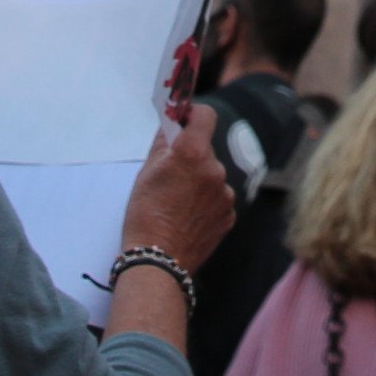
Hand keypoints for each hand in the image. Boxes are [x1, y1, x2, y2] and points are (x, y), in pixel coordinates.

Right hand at [120, 105, 236, 271]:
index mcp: (193, 153)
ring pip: (212, 175)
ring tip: (177, 203)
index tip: (184, 121)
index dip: (193, 115)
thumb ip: (164, 142)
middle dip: (191, 156)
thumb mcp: (146, 172)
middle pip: (206, 149)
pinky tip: (188, 216)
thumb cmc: (145, 215)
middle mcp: (215, 169)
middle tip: (171, 175)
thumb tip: (172, 124)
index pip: (205, 116)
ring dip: (199, 181)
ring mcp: (225, 194)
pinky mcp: (229, 214)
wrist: (158, 260)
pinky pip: (218, 198)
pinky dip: (206, 202)